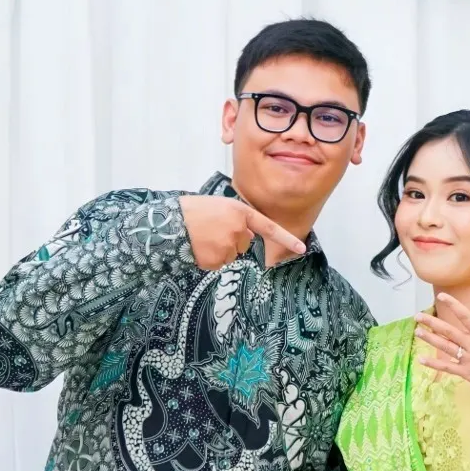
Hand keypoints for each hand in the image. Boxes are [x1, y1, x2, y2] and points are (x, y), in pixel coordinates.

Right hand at [179, 195, 304, 270]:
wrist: (169, 224)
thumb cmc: (192, 211)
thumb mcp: (219, 206)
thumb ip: (237, 218)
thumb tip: (247, 236)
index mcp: (240, 213)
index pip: (269, 228)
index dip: (286, 239)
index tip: (301, 248)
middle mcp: (238, 230)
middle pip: (244, 244)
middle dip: (232, 241)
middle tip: (211, 231)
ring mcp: (227, 247)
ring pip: (231, 255)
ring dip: (219, 250)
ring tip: (202, 238)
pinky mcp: (216, 261)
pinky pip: (218, 264)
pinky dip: (210, 259)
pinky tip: (198, 248)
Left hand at [415, 293, 469, 431]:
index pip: (465, 316)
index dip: (453, 305)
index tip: (441, 296)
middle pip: (449, 331)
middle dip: (432, 323)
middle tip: (417, 316)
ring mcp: (468, 360)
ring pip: (445, 348)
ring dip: (430, 339)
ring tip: (417, 332)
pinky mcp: (466, 373)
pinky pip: (447, 368)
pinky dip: (433, 365)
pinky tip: (421, 359)